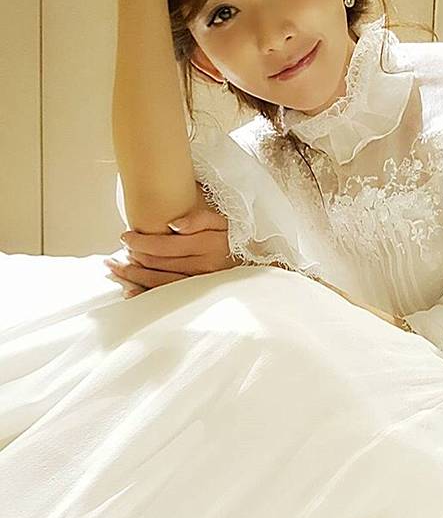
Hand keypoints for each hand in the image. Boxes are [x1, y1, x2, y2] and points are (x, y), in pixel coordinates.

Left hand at [104, 186, 243, 298]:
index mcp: (207, 245)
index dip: (141, 241)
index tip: (125, 237)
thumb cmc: (234, 238)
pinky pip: (169, 298)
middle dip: (131, 261)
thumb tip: (172, 225)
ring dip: (132, 279)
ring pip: (159, 283)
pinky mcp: (198, 296)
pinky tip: (129, 293)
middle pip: (158, 265)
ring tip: (113, 273)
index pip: (165, 245)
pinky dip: (146, 296)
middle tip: (111, 259)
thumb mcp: (222, 221)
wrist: (256, 263)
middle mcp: (203, 267)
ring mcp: (200, 285)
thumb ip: (199, 219)